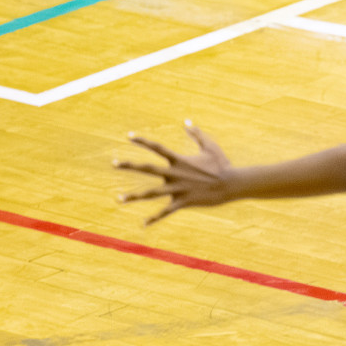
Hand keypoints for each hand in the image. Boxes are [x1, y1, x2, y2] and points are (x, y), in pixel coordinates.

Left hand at [115, 122, 232, 225]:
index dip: (143, 141)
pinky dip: (154, 218)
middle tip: (113, 163)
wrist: (231, 183)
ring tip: (119, 199)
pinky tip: (143, 223)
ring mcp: (178, 188)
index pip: (157, 148)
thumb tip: (187, 122)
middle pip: (147, 168)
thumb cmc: (221, 164)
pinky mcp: (183, 202)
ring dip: (134, 196)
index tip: (129, 137)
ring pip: (151, 193)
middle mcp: (175, 173)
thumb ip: (196, 134)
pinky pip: (165, 211)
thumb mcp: (210, 146)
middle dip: (129, 165)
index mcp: (179, 160)